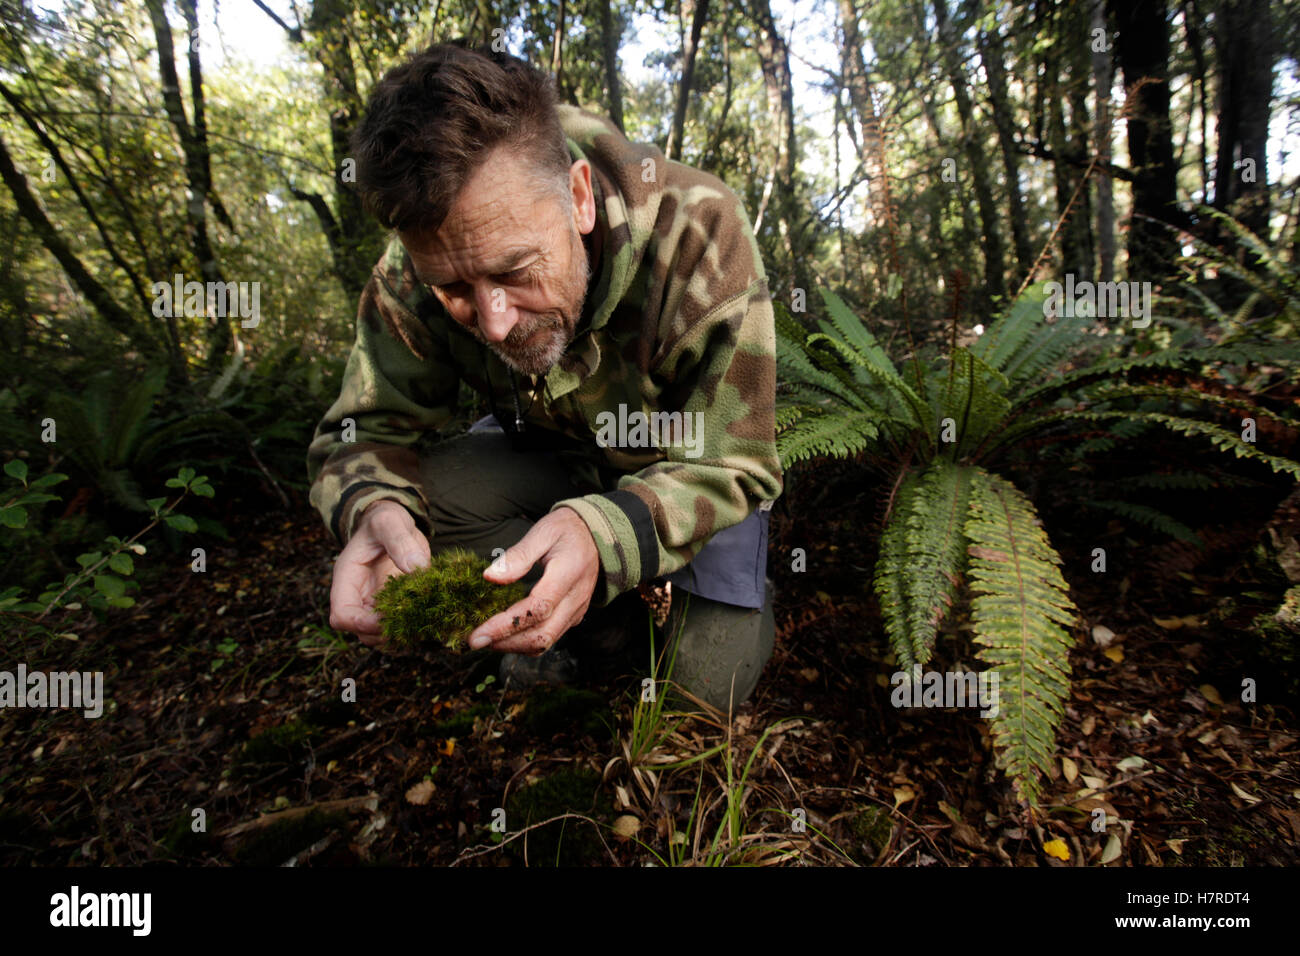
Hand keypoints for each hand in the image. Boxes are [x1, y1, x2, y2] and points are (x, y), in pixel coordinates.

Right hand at [328, 500, 429, 646]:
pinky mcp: (395, 606)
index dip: (361, 624)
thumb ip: (399, 540)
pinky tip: (430, 618)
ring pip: (380, 636)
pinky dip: (412, 630)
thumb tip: (415, 566)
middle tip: (412, 620)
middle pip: (361, 633)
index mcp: (347, 579)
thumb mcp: (389, 521)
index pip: (342, 616)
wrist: (394, 524)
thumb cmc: (385, 520)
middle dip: (384, 633)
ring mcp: (376, 604)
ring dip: (399, 636)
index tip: (388, 616)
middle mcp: (358, 597)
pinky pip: (398, 628)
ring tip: (423, 621)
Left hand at [467, 507, 598, 654]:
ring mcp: (577, 610)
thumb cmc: (566, 530)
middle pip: (542, 635)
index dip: (506, 625)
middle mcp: (576, 599)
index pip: (537, 609)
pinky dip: (526, 642)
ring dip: (514, 646)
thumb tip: (490, 576)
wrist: (597, 534)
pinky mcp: (574, 616)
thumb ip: (518, 555)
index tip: (478, 633)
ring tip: (487, 640)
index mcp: (568, 575)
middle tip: (475, 641)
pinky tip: (505, 635)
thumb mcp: (543, 531)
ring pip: (546, 642)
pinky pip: (550, 637)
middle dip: (506, 643)